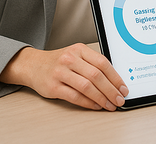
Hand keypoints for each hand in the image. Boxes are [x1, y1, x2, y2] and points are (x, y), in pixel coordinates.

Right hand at [0, 44, 127, 110]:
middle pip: (96, 75)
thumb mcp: (76, 55)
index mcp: (79, 49)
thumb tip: (114, 81)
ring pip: (87, 86)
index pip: (103, 63)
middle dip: (111, 90)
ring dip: (101, 98)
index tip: (123, 88)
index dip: (115, 77)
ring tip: (109, 105)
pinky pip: (75, 96)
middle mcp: (70, 59)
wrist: (32, 65)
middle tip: (119, 99)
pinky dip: (88, 103)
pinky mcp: (53, 86)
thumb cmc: (58, 62)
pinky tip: (95, 105)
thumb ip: (92, 64)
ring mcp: (60, 72)